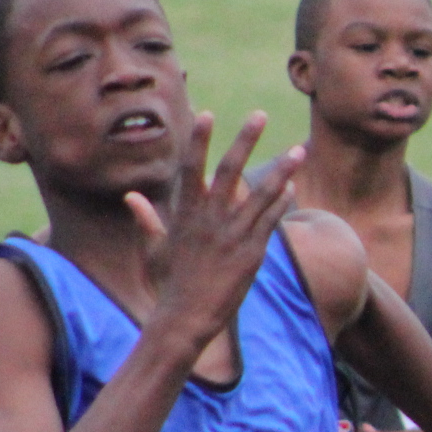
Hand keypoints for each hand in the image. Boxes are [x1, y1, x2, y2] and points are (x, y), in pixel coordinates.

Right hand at [123, 111, 301, 347]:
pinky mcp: (251, 254)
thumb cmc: (167, 285)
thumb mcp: (153, 249)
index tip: (208, 113)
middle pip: (230, 170)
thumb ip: (146, 220)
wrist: (185, 317)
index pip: (192, 167)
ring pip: (261, 194)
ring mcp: (231, 235)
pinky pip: (271, 222)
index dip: (200, 139)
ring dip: (282, 170)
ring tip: (299, 149)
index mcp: (185, 214)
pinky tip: (292, 186)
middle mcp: (209, 219)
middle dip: (245, 140)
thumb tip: (131, 196)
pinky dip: (281, 203)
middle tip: (260, 115)